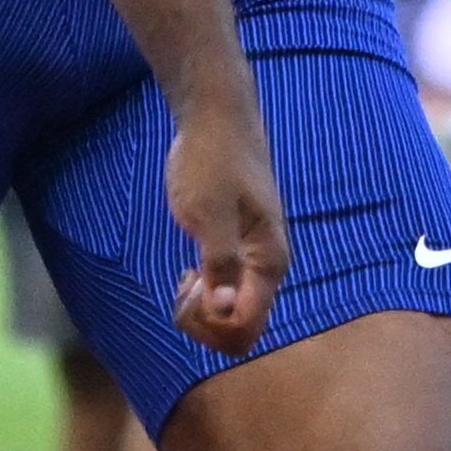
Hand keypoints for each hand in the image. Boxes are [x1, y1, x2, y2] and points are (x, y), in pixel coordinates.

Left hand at [159, 99, 286, 355]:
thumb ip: (220, 263)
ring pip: (232, 315)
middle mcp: (267, 270)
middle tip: (182, 286)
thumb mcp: (208, 213)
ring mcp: (253, 263)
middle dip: (204, 322)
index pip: (246, 328)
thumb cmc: (211, 162)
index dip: (209, 325)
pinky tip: (189, 274)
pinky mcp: (239, 254)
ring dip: (202, 310)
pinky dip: (203, 296)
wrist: (216, 120)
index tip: (189, 288)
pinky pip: (226, 296)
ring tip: (185, 277)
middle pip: (240, 330)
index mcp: (268, 263)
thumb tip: (225, 311)